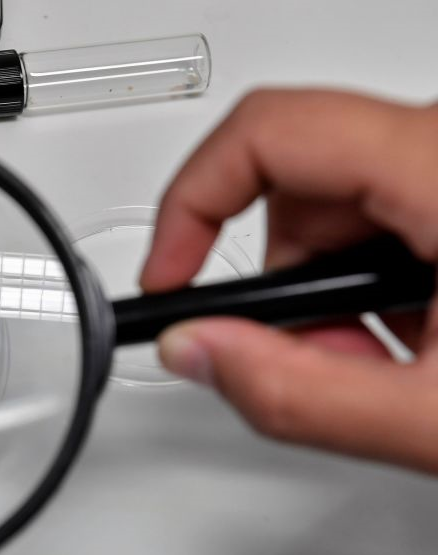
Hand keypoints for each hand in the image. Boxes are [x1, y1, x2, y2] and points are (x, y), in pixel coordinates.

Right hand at [141, 89, 437, 470]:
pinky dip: (369, 285)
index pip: (269, 132)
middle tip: (304, 355)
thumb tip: (196, 354)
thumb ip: (300, 395)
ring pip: (338, 205)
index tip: (170, 273)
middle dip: (277, 282)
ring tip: (379, 366)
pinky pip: (385, 214)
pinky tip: (411, 345)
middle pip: (298, 181)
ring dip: (326, 295)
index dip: (192, 202)